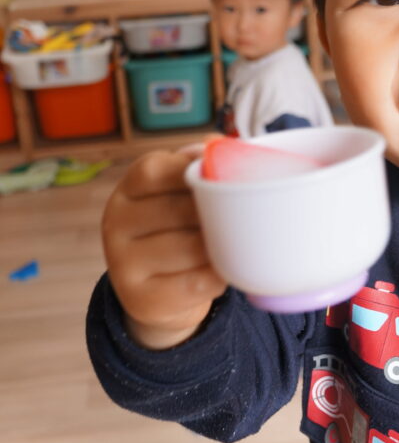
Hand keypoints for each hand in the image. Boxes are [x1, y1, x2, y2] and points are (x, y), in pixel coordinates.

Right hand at [101, 148, 225, 349]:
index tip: (220, 179)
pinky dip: (219, 276)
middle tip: (239, 218)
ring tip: (233, 245)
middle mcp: (115, 223)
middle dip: (217, 214)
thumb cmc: (180, 231)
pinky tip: (224, 271)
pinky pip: (195, 283)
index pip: (155, 170)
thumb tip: (222, 143)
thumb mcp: (180, 195)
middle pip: (180, 209)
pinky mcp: (140, 299)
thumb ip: (198, 168)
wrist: (161, 295)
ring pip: (192, 247)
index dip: (192, 171)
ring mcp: (122, 263)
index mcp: (126, 190)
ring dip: (222, 246)